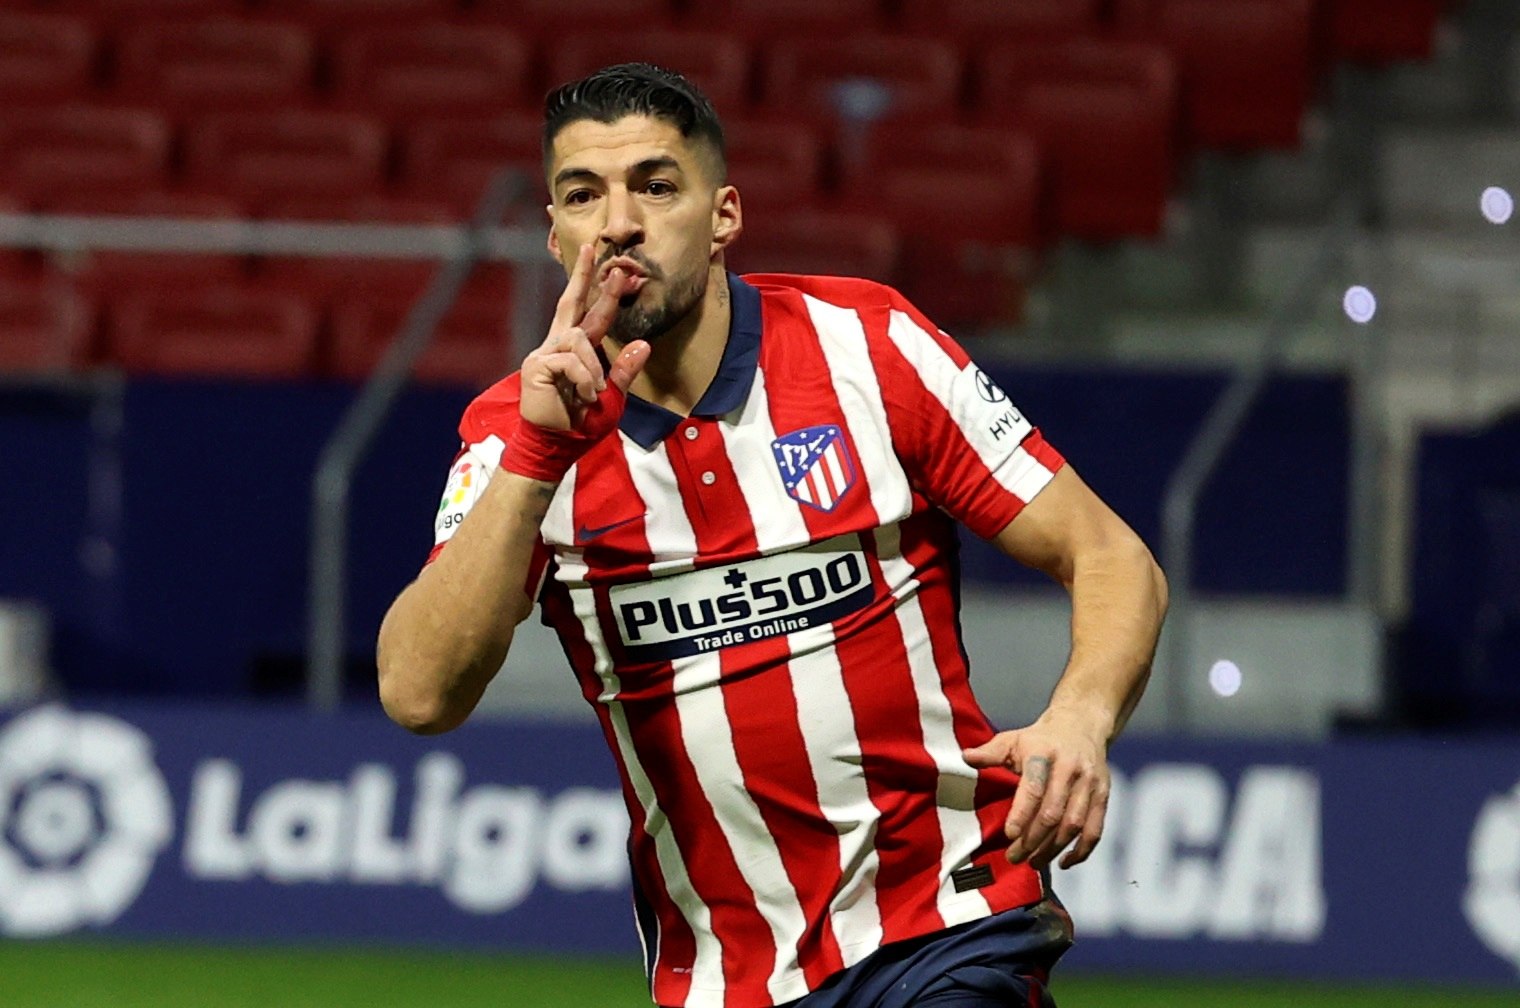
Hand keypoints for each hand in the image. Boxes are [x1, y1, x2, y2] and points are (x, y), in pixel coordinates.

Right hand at [520, 243, 650, 431]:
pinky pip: (570, 360)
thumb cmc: (582, 423)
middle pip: (570, 302)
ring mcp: (545, 353)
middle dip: (582, 275)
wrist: (557, 446)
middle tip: (593, 249)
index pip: (589, 313)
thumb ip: (625, 371)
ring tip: (594, 392)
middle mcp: (558, 345)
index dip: (599, 290)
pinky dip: (584, 379)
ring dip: (594, 368)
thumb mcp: (613, 398)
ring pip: (579, 339)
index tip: (610, 267)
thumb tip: (644, 344)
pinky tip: (584, 395)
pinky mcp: (536, 366)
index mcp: (576, 350)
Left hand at [961, 708, 1111, 869]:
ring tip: (1033, 862)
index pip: (1034, 787)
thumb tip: (965, 757)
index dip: (1022, 813)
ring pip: (1073, 824)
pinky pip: (1094, 829)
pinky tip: (1062, 862)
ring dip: (1053, 848)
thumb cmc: (1040, 739)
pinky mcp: (1103, 795)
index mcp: (1044, 754)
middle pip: (1053, 812)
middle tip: (1015, 857)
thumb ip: (990, 753)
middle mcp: (1070, 769)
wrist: (1081, 725)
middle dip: (1033, 839)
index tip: (1009, 835)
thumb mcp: (1013, 740)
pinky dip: (1081, 850)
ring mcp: (1089, 783)